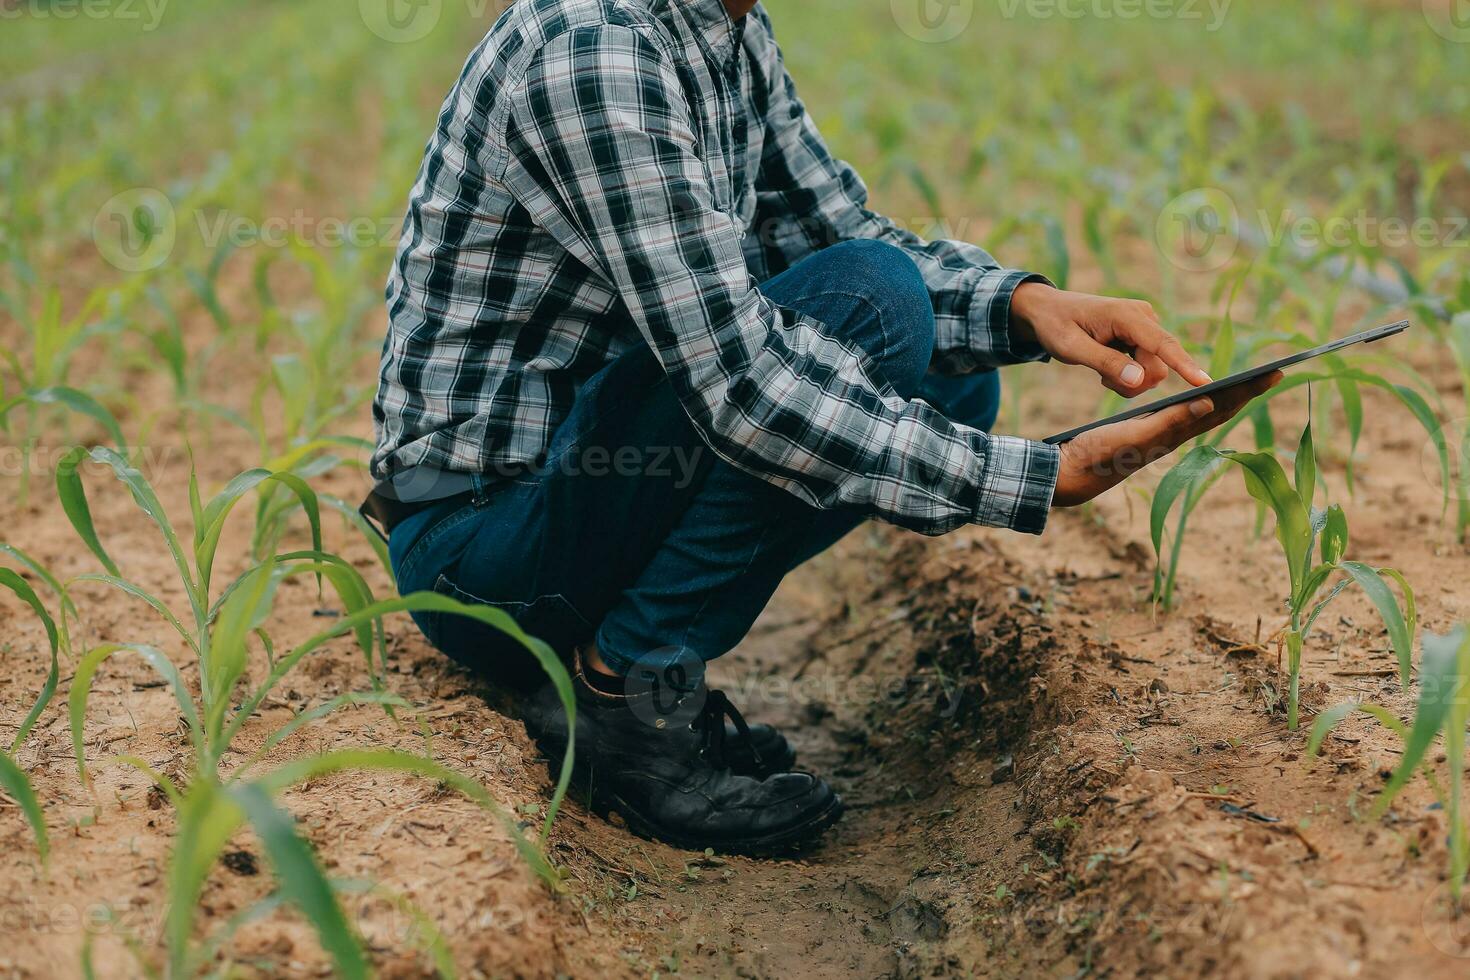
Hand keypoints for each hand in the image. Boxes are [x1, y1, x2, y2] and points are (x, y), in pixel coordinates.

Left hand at [1010, 283, 1211, 395]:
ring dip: (1128, 380)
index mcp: (1126, 315)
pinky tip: (1107, 367)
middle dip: (1133, 382)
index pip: (1162, 344)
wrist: (1048, 311)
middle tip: (1102, 380)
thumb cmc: (1056, 326)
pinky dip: (1128, 375)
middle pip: (1158, 366)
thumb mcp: (1071, 348)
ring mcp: (1145, 326)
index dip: (1184, 366)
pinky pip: (1147, 366)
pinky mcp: (1143, 336)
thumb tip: (1139, 380)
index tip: (1205, 383)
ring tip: (1101, 371)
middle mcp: (1144, 317)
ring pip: (1153, 370)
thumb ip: (1105, 363)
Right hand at [1051, 371, 1282, 507]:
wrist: (1069, 475)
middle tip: (1273, 373)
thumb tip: (1209, 404)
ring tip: (1245, 384)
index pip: (1220, 408)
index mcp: (1174, 433)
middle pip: (1219, 410)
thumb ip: (1168, 422)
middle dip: (1246, 392)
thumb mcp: (1132, 435)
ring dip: (1226, 397)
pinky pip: (1183, 414)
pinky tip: (1199, 398)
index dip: (1247, 391)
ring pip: (1202, 413)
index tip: (1274, 373)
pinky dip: (1199, 401)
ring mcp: (1159, 435)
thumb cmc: (1096, 454)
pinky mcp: (1144, 433)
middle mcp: (1172, 435)